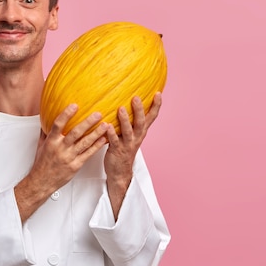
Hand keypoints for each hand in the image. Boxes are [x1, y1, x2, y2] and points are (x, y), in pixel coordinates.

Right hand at [14, 104, 108, 221]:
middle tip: (98, 114)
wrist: (42, 181)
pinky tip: (103, 140)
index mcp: (51, 141)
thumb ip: (45, 131)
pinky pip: (88, 154)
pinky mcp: (75, 166)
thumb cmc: (42, 163)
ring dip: (96, 133)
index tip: (74, 105)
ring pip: (85, 143)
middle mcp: (60, 148)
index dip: (66, 114)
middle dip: (87, 122)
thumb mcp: (41, 145)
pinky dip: (96, 146)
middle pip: (75, 133)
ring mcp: (69, 157)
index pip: (58, 125)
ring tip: (105, 125)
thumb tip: (46, 118)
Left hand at [103, 93, 161, 218]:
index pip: (151, 117)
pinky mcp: (116, 150)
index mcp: (141, 132)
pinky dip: (111, 134)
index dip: (156, 106)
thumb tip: (125, 100)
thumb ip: (130, 120)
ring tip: (120, 108)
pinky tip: (106, 126)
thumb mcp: (130, 134)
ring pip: (127, 131)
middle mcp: (136, 137)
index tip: (159, 93)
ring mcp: (127, 144)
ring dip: (124, 120)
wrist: (120, 171)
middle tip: (136, 97)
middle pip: (140, 122)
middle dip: (139, 110)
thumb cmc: (123, 148)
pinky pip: (113, 141)